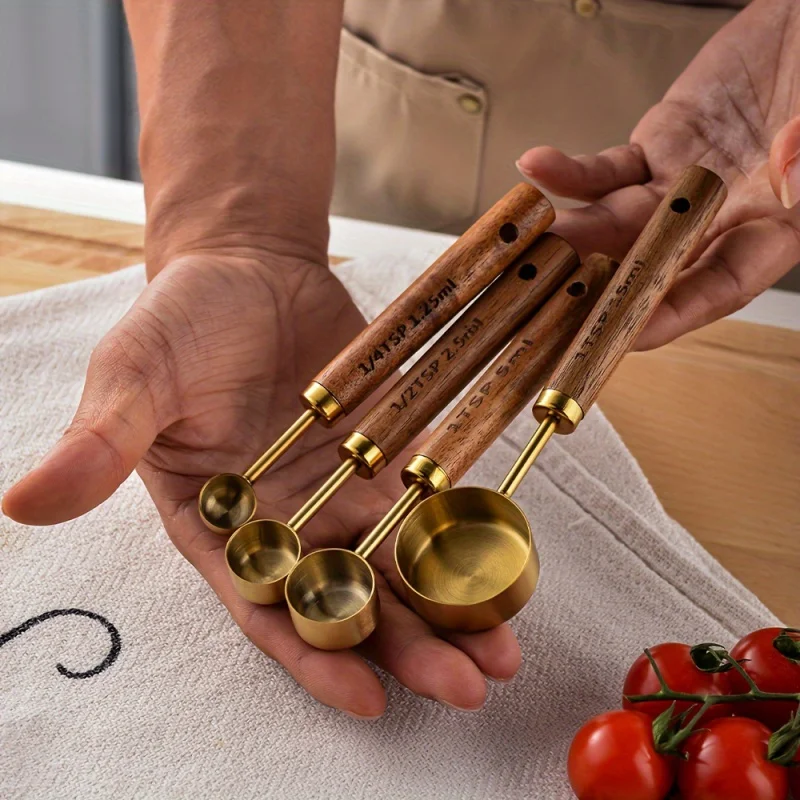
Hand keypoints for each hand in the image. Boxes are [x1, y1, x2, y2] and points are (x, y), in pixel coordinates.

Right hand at [2, 252, 519, 716]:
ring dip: (452, 605)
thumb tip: (24, 502)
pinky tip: (509, 561)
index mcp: (221, 526)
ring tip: (505, 647)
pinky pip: (432, 497)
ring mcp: (344, 489)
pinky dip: (467, 530)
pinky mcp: (389, 450)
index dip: (313, 654)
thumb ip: (101, 442)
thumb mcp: (135, 376)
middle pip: (351, 599)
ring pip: (402, 561)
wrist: (248, 269)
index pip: (267, 607)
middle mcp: (288, 522)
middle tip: (467, 686)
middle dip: (406, 645)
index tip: (364, 698)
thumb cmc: (180, 321)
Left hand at [517, 0, 799, 349]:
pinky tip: (537, 167)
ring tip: (528, 250)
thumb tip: (789, 177)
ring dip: (572, 239)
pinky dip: (571, 171)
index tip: (626, 335)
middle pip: (653, 266)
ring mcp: (680, 185)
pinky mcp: (655, 150)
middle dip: (600, 290)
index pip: (719, 285)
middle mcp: (719, 218)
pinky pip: (607, 169)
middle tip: (551, 310)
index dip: (672, 313)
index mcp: (772, 229)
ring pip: (617, 225)